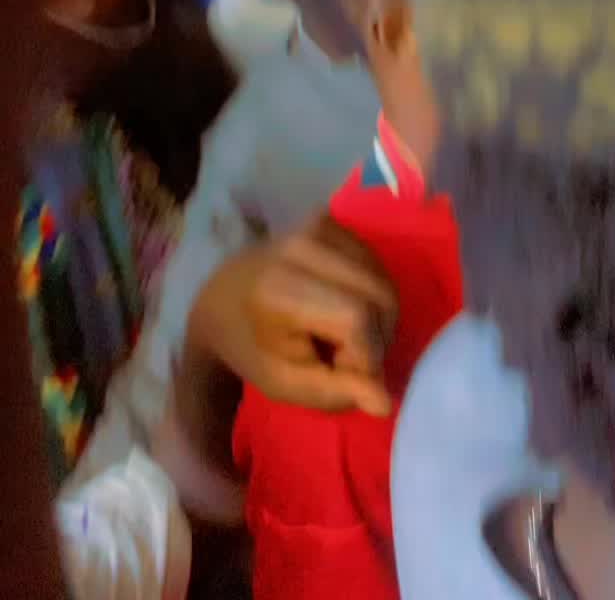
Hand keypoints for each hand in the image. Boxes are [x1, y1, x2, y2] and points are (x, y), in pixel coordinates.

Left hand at [189, 214, 397, 416]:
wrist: (222, 297)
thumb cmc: (251, 347)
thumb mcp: (284, 383)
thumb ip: (336, 392)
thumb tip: (385, 401)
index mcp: (281, 288)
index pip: (355, 318)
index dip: (364, 355)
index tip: (343, 372)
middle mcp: (302, 246)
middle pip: (380, 295)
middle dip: (378, 336)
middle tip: (348, 357)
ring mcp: (318, 225)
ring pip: (384, 279)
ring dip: (379, 317)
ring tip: (345, 334)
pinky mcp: (330, 219)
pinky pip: (376, 263)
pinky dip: (372, 293)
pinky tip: (346, 306)